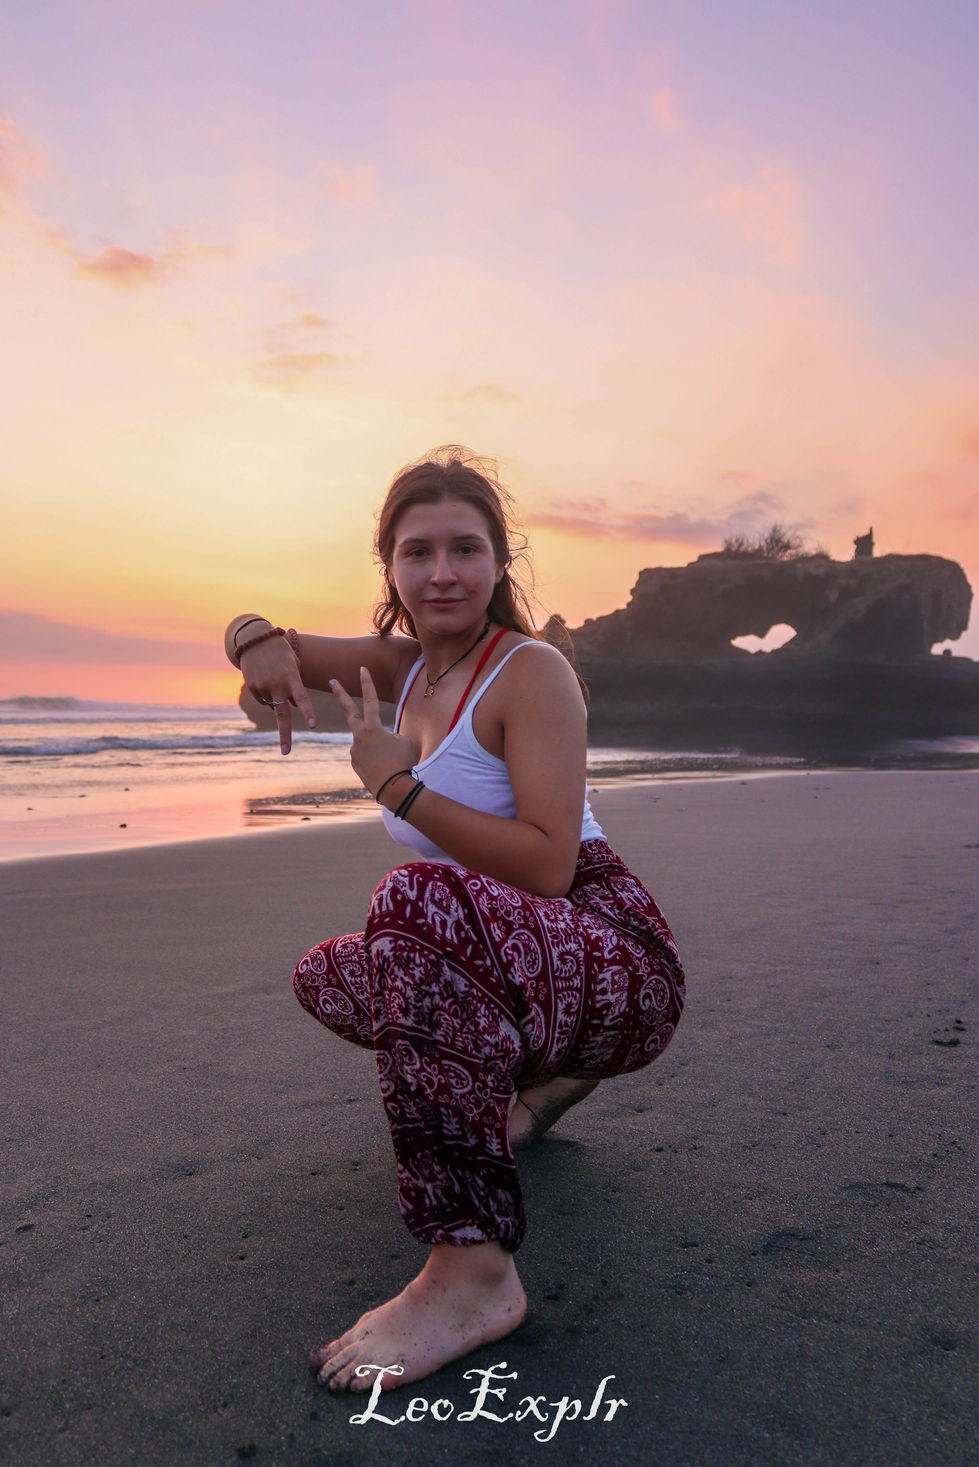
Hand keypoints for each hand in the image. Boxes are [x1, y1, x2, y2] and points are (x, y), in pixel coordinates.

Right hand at [239, 635, 316, 754]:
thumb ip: (295, 687)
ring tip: (275, 677)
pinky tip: (265, 679)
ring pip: (273, 705)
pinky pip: (264, 700)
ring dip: (277, 699)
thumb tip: (293, 707)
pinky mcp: (252, 687)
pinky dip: (267, 695)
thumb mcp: (293, 665)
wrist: (255, 639)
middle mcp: (277, 683)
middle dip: (285, 734)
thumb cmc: (282, 653)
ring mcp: (263, 686)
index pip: (302, 697)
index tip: (313, 725)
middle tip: (286, 752)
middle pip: (282, 714)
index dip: (308, 711)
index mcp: (291, 676)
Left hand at [331, 667, 417, 796]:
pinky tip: (385, 769)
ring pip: (367, 741)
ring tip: (391, 761)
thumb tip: (381, 738)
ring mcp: (354, 750)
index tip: (362, 668)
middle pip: (348, 710)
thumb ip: (390, 734)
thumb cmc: (403, 763)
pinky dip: (376, 759)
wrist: (395, 790)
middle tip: (332, 681)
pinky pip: (366, 756)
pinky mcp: (354, 763)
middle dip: (340, 694)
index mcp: (373, 728)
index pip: (370, 700)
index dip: (367, 683)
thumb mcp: (404, 741)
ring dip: (379, 747)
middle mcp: (359, 737)